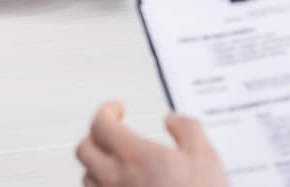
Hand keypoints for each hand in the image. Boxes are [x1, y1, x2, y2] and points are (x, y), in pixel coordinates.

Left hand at [76, 101, 226, 186]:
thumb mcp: (205, 157)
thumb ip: (187, 129)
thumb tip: (173, 120)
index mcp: (135, 156)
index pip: (100, 124)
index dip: (106, 111)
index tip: (117, 110)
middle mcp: (116, 178)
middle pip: (83, 149)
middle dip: (95, 135)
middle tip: (110, 132)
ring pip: (86, 176)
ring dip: (96, 164)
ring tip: (114, 161)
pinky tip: (119, 186)